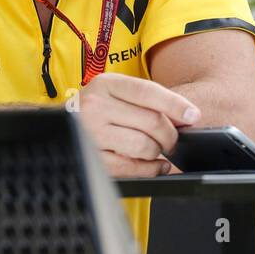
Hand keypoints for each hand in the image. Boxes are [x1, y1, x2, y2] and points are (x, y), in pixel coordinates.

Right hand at [74, 72, 200, 177]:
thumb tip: (186, 116)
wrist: (61, 126)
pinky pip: (130, 167)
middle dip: (171, 135)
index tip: (194, 115)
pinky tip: (155, 166)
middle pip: (151, 121)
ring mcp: (91, 133)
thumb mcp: (116, 94)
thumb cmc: (97, 110)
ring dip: (158, 152)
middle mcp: (95, 105)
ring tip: (159, 151)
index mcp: (106, 84)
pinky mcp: (91, 157)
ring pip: (143, 145)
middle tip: (174, 140)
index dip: (176, 105)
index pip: (149, 92)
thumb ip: (147, 101)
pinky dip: (150, 169)